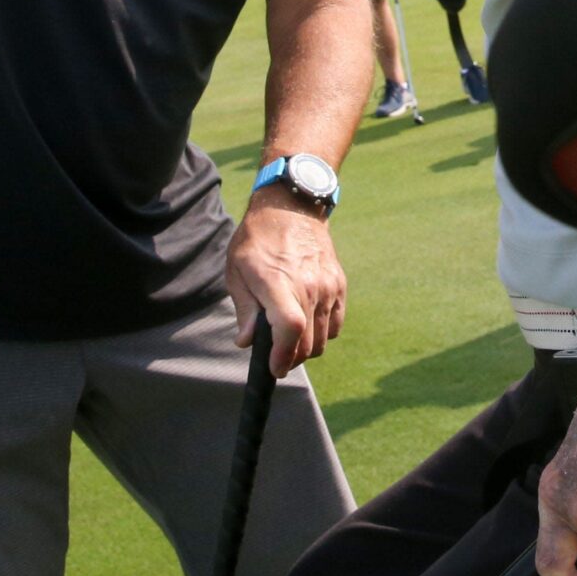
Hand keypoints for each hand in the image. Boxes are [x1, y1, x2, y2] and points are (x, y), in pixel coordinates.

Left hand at [226, 190, 346, 377]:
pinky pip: (336, 324)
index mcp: (278, 282)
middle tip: (275, 358)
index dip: (283, 355)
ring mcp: (328, 286)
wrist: (292, 207)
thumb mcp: (237, 271)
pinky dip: (323, 333)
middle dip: (290, 358)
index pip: (290, 328)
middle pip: (307, 342)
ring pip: (323, 338)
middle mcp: (308, 286)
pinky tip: (308, 325)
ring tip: (290, 340)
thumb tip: (247, 342)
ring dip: (306, 347)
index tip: (273, 368)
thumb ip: (244, 309)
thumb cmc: (258, 239)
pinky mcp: (339, 285)